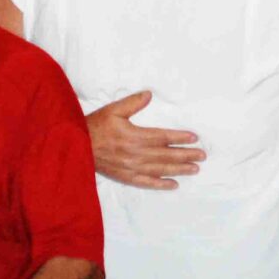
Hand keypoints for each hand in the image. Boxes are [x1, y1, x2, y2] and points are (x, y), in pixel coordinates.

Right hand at [87, 91, 205, 189]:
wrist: (76, 147)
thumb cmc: (96, 126)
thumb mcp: (113, 110)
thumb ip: (133, 103)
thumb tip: (150, 94)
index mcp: (134, 137)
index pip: (163, 137)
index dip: (180, 137)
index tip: (194, 138)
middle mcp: (135, 154)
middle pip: (165, 155)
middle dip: (186, 155)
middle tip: (202, 155)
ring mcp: (131, 168)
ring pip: (160, 170)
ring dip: (179, 169)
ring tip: (195, 169)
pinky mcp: (125, 177)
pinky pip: (146, 183)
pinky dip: (161, 184)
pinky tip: (174, 184)